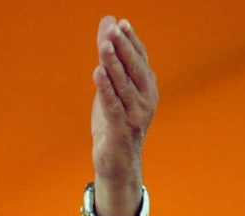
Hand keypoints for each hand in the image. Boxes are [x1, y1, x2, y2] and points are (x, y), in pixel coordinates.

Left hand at [90, 16, 157, 187]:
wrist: (117, 163)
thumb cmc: (115, 124)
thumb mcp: (111, 90)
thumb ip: (109, 60)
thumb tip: (106, 26)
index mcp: (147, 88)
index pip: (140, 59)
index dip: (131, 41)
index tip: (121, 23)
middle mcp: (146, 99)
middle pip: (135, 68)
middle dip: (124, 48)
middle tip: (113, 29)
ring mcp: (135, 115)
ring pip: (123, 84)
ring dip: (113, 63)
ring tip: (104, 44)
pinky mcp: (120, 129)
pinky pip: (112, 105)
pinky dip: (105, 88)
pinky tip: (97, 72)